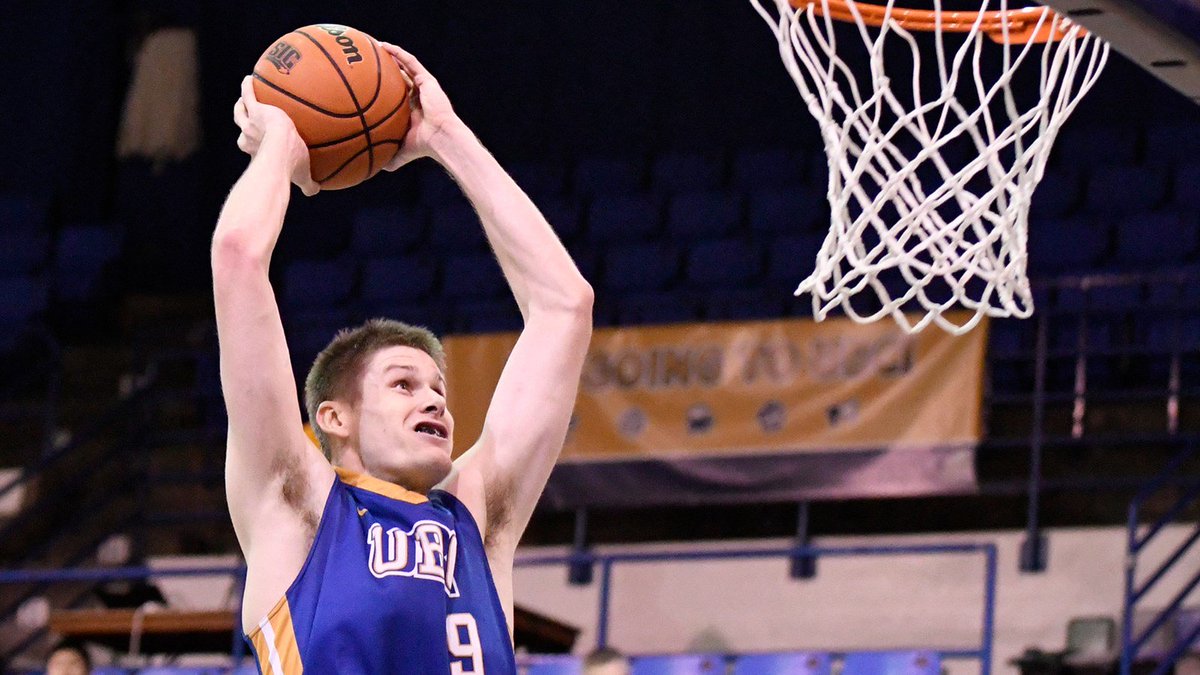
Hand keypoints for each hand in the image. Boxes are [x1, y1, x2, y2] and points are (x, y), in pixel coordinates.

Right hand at [233, 76, 319, 196]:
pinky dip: (247, 86)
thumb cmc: (291, 166)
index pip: (253, 146)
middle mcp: (249, 137)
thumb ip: (308, 183)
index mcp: (258, 151)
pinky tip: (249, 78)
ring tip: (246, 93)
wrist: (281, 150)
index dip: (253, 144)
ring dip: (241, 103)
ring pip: (241, 111)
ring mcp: (250, 123)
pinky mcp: (255, 109)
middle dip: (244, 122)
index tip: (256, 142)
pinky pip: (249, 94)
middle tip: (247, 114)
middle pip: (243, 127)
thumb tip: (316, 191)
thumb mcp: (301, 175)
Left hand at [376, 42, 464, 171]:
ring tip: (374, 46)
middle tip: (367, 62)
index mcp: (411, 111)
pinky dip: (398, 53)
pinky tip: (383, 45)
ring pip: (404, 66)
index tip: (366, 85)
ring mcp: (423, 87)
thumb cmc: (423, 147)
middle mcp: (417, 96)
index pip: (395, 96)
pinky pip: (410, 62)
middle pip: (398, 78)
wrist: (441, 138)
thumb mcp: (401, 152)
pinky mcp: (427, 80)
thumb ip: (389, 157)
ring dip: (390, 56)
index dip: (382, 90)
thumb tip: (373, 169)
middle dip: (385, 70)